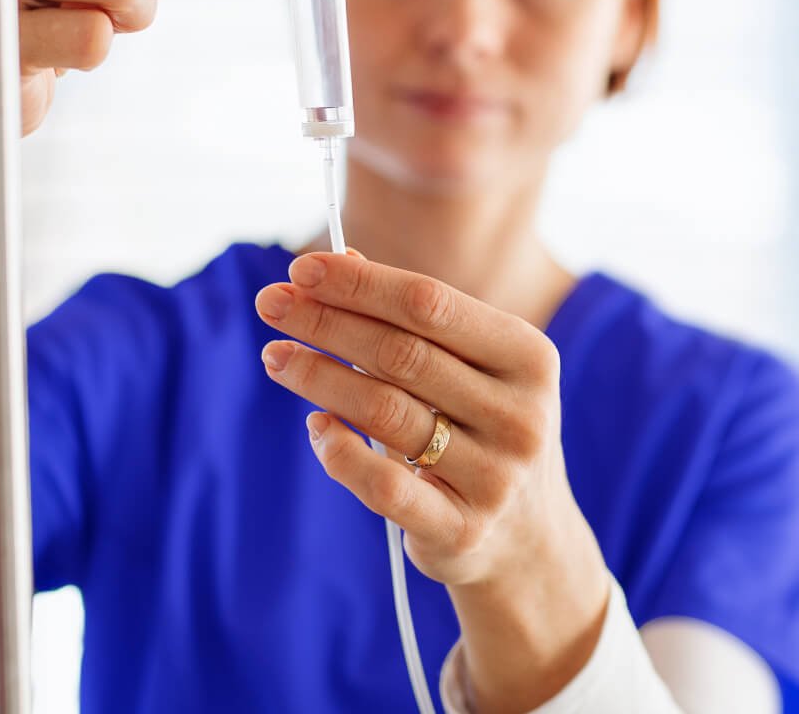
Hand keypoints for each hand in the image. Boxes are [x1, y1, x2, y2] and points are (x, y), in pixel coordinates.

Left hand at [253, 252, 606, 588]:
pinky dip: (340, 451)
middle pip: (402, 354)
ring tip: (276, 357)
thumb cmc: (483, 431)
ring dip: (320, 378)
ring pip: (386, 413)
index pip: (431, 304)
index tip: (301, 269)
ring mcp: (495, 476)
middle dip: (327, 323)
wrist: (528, 539)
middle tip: (270, 304)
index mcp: (528, 358)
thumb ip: (413, 320)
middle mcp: (520, 415)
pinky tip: (315, 425)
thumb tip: (342, 259)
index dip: (361, 284)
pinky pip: (384, 486)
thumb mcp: (469, 370)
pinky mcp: (461, 531)